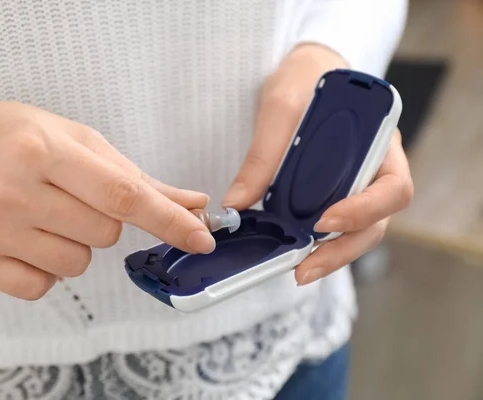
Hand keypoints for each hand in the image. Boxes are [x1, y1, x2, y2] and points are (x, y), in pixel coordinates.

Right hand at [0, 95, 213, 299]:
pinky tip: (26, 237)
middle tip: (69, 195)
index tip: (201, 237)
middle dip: (103, 219)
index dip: (168, 220)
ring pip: (78, 263)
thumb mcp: (75, 139)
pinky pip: (42, 286)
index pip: (123, 195)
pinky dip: (46, 268)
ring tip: (43, 213)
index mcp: (44, 150)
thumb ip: (134, 176)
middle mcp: (14, 190)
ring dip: (75, 244)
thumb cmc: (14, 137)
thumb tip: (191, 203)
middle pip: (105, 233)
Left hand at [222, 44, 413, 284]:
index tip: (324, 221)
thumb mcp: (280, 108)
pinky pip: (336, 223)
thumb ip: (263, 155)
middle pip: (377, 221)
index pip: (392, 187)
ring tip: (299, 269)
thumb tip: (236, 204)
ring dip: (331, 253)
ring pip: (359, 230)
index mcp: (380, 142)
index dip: (364, 210)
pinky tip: (295, 251)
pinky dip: (318, 241)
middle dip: (343, 249)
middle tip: (305, 268)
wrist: (308, 73)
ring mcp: (358, 184)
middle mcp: (376, 169)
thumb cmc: (306, 79)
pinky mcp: (337, 192)